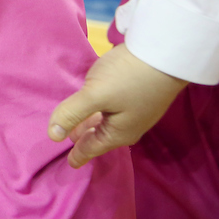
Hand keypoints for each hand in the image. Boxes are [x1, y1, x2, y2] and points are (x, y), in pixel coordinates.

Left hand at [49, 44, 187, 167]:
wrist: (165, 53)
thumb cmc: (128, 77)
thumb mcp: (96, 95)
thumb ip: (72, 114)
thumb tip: (53, 137)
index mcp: (118, 132)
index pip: (92, 147)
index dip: (78, 155)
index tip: (70, 165)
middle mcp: (128, 126)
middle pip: (99, 136)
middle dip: (83, 140)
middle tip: (66, 142)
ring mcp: (134, 110)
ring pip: (105, 122)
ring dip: (89, 124)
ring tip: (73, 126)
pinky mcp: (135, 94)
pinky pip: (110, 109)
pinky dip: (97, 111)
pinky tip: (92, 105)